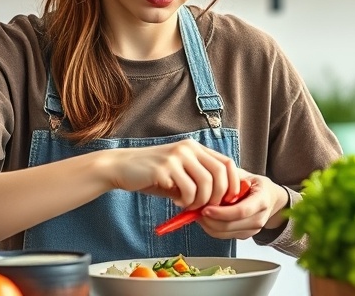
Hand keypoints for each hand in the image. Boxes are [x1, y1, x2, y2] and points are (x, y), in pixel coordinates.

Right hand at [98, 139, 240, 209]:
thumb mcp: (179, 173)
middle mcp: (188, 148)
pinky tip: (176, 201)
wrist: (121, 168)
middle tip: (206, 208)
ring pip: (205, 184)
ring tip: (188, 205)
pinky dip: (186, 202)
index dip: (233, 184)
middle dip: (218, 197)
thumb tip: (222, 200)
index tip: (228, 201)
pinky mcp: (164, 168)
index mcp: (194, 148)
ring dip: (200, 201)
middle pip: (220, 174)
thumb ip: (199, 180)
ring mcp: (176, 157)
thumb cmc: (151, 174)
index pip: (227, 163)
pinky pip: (187, 191)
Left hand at [195, 172, 289, 239]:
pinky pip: (224, 236)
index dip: (221, 212)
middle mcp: (259, 218)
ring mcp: (253, 229)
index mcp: (262, 200)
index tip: (205, 208)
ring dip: (208, 225)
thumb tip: (207, 179)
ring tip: (198, 212)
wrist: (271, 198)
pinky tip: (206, 217)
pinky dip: (212, 228)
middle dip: (209, 220)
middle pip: (230, 225)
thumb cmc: (255, 184)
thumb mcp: (244, 174)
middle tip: (195, 210)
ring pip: (224, 233)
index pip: (241, 211)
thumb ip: (229, 177)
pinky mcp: (245, 235)